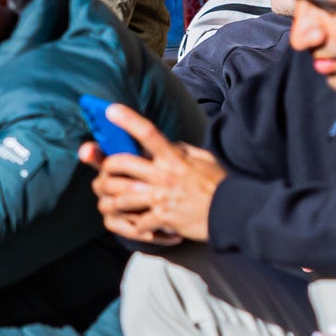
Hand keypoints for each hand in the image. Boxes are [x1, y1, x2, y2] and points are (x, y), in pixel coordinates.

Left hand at [85, 104, 228, 244]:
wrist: (232, 212)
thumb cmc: (218, 184)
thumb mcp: (204, 159)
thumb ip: (183, 150)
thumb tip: (169, 143)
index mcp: (174, 158)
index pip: (148, 133)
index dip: (128, 120)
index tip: (110, 110)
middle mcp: (164, 176)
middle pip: (121, 164)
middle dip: (105, 167)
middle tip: (103, 172)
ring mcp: (162, 197)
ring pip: (120, 196)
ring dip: (110, 200)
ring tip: (109, 203)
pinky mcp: (163, 218)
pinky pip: (137, 222)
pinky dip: (134, 225)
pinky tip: (138, 225)